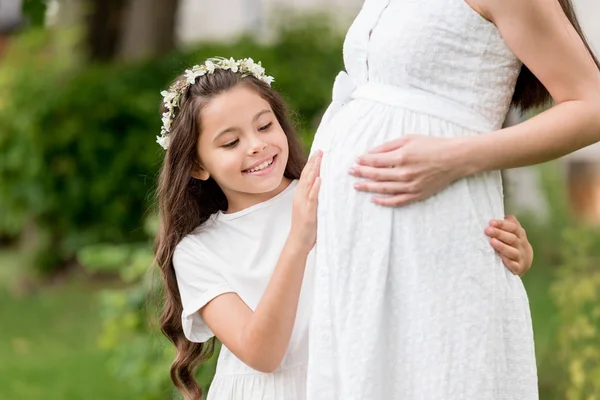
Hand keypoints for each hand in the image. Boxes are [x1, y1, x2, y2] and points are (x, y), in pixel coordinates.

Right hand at [290, 151, 321, 250]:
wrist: (298, 241)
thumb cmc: (306, 226)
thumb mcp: (310, 208)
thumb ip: (313, 197)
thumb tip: (321, 186)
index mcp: (300, 195)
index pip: (306, 176)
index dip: (311, 164)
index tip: (318, 153)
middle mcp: (300, 197)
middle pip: (306, 176)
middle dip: (313, 162)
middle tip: (320, 150)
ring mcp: (303, 204)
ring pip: (308, 183)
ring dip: (314, 170)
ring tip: (319, 159)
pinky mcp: (308, 212)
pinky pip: (312, 197)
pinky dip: (315, 187)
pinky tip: (319, 179)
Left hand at [349, 135, 465, 206]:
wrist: (455, 158)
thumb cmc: (432, 145)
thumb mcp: (409, 138)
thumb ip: (388, 146)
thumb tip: (371, 152)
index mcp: (401, 157)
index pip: (375, 161)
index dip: (363, 161)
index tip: (355, 161)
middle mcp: (404, 173)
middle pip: (376, 175)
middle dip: (361, 174)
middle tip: (351, 173)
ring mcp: (411, 186)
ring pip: (384, 189)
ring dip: (368, 188)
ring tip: (357, 186)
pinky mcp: (417, 194)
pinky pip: (397, 201)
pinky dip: (384, 201)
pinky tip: (374, 199)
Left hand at [485, 215, 532, 276]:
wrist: (524, 262)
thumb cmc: (513, 244)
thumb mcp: (513, 232)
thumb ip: (509, 223)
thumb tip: (505, 215)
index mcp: (520, 234)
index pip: (513, 228)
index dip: (502, 224)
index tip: (491, 222)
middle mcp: (521, 245)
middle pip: (511, 238)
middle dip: (499, 233)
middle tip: (487, 230)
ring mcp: (520, 257)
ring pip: (512, 252)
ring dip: (502, 246)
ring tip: (492, 242)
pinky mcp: (518, 268)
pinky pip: (514, 265)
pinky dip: (508, 261)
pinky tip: (500, 257)